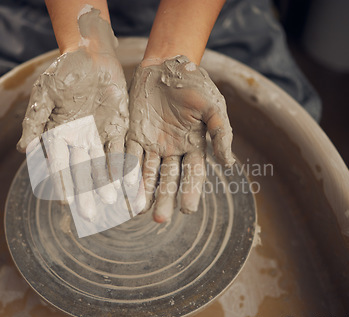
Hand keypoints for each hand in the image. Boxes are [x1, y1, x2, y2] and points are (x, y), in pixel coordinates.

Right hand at [17, 47, 128, 221]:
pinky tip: (129, 185)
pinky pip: (122, 152)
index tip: (66, 203)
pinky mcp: (118, 130)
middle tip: (90, 215)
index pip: (59, 165)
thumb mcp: (45, 93)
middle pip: (81, 172)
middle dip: (85, 193)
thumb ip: (34, 120)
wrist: (91, 55)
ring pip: (103, 166)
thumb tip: (21, 150)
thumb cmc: (63, 71)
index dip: (62, 183)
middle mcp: (78, 141)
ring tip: (113, 205)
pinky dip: (125, 169)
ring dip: (107, 185)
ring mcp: (98, 137)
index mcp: (58, 135)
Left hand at [125, 55, 234, 222]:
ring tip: (137, 211)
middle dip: (163, 199)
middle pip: (168, 179)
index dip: (191, 191)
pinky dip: (124, 171)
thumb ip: (221, 133)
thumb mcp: (213, 105)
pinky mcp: (133, 135)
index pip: (193, 174)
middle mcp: (172, 150)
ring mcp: (152, 144)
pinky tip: (120, 187)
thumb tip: (229, 164)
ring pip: (146, 172)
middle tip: (159, 220)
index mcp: (194, 145)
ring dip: (142, 191)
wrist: (166, 64)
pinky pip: (128, 155)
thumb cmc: (194, 83)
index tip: (188, 209)